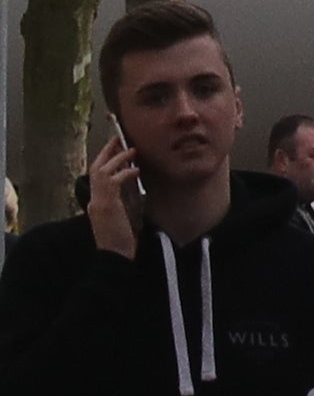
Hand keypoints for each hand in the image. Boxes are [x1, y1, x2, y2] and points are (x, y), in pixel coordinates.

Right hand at [84, 136, 136, 260]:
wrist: (115, 257)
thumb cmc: (123, 239)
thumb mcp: (125, 214)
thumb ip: (127, 198)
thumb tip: (136, 181)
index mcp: (97, 202)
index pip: (98, 175)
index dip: (107, 160)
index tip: (119, 147)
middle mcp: (94, 200)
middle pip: (95, 168)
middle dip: (107, 152)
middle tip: (119, 138)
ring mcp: (98, 202)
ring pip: (101, 171)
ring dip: (117, 158)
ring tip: (132, 150)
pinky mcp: (105, 206)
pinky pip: (112, 182)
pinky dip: (125, 173)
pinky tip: (136, 170)